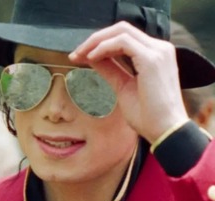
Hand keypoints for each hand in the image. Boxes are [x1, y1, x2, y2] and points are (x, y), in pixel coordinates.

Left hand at [69, 21, 188, 142]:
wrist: (165, 131)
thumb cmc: (148, 114)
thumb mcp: (123, 86)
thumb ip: (110, 69)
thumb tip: (91, 57)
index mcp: (156, 54)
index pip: (124, 37)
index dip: (100, 42)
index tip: (79, 56)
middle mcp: (160, 48)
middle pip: (121, 29)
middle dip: (95, 39)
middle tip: (76, 53)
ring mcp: (158, 52)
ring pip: (120, 31)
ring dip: (96, 42)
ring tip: (79, 56)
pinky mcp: (152, 59)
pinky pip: (122, 42)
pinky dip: (103, 47)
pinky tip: (91, 58)